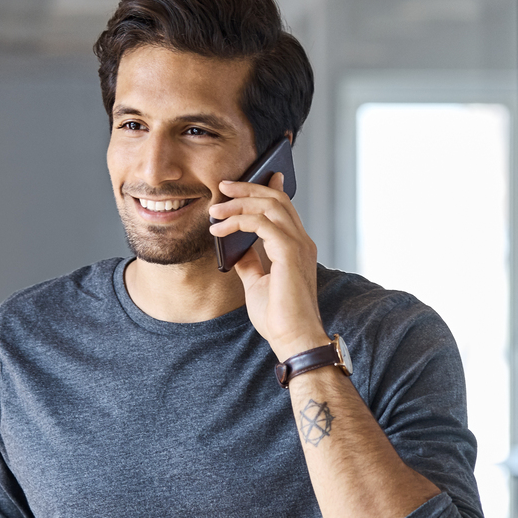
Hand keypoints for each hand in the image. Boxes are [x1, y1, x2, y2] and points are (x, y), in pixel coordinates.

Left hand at [208, 171, 327, 359]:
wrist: (293, 339)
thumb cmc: (279, 317)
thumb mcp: (256, 283)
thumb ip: (249, 262)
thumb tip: (235, 247)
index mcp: (297, 247)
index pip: (284, 207)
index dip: (268, 187)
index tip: (248, 178)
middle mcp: (302, 242)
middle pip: (276, 199)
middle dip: (248, 188)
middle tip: (223, 186)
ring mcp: (298, 246)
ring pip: (270, 205)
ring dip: (239, 202)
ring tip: (216, 209)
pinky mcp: (289, 253)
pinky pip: (262, 223)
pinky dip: (238, 221)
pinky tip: (219, 230)